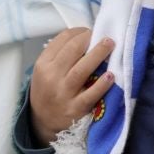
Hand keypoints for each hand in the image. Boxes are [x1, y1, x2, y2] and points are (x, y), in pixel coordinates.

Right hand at [30, 27, 114, 146]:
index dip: (79, 32)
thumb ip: (59, 54)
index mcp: (43, 64)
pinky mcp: (76, 108)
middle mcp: (52, 77)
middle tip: (104, 36)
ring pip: (82, 69)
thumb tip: (85, 36)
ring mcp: (64, 93)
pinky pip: (91, 94)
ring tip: (110, 45)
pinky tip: (111, 75)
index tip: (90, 32)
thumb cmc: (48, 90)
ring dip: (98, 54)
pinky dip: (101, 85)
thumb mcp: (44, 70)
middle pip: (72, 51)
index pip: (62, 40)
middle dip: (90, 39)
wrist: (43, 122)